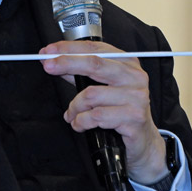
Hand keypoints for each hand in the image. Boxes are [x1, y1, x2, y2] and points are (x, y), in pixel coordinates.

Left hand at [40, 40, 168, 183]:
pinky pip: (96, 116)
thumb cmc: (120, 112)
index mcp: (128, 63)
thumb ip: (81, 74)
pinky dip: (81, 121)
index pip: (96, 48)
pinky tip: (80, 124)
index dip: (69, 48)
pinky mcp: (134, 118)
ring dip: (74, 107)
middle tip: (47, 67)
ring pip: (91, 94)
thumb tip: (54, 61)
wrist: (143, 142)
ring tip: (71, 115)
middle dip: (66, 63)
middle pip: (94, 63)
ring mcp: (137, 97)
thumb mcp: (102, 88)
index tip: (49, 51)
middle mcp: (135, 77)